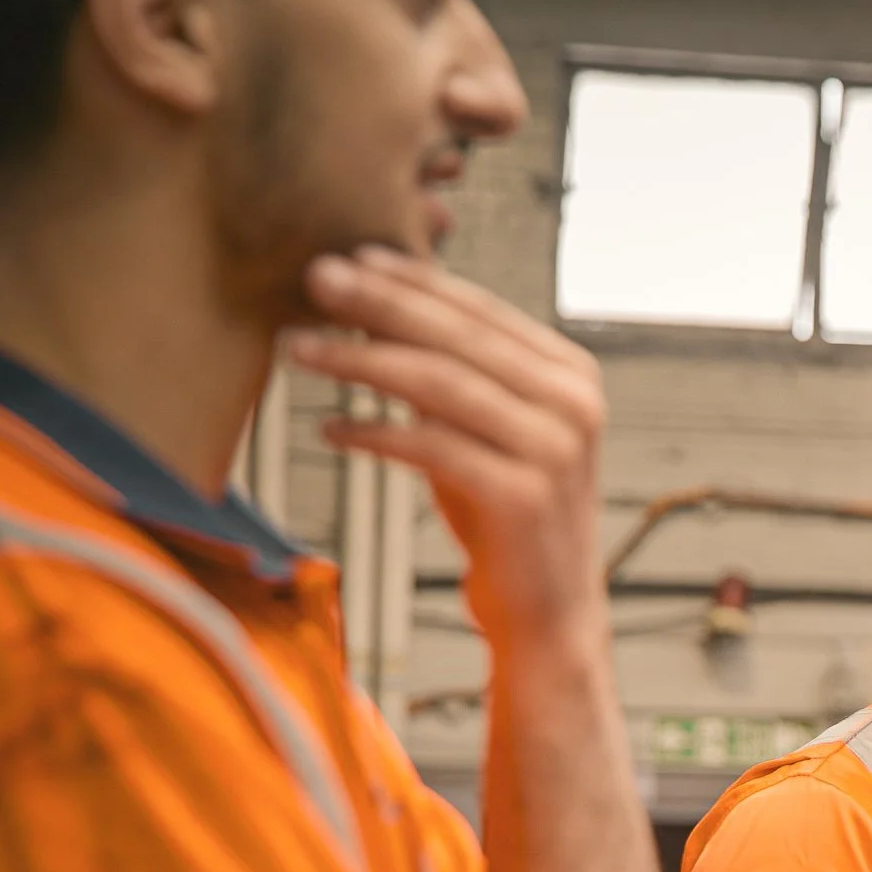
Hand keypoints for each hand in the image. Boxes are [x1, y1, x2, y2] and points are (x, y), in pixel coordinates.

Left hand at [289, 247, 608, 654]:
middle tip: (313, 277)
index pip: (481, 310)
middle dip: (378, 302)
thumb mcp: (489, 432)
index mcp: (572, 375)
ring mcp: (553, 451)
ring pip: (440, 385)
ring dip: (360, 360)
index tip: (349, 256)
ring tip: (297, 347)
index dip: (413, 280)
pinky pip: (432, 448)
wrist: (549, 614)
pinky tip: (328, 426)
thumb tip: (375, 306)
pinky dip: (373, 433)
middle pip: (458, 337)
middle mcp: (573, 404)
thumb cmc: (506, 517)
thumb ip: (458, 374)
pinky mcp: (522, 496)